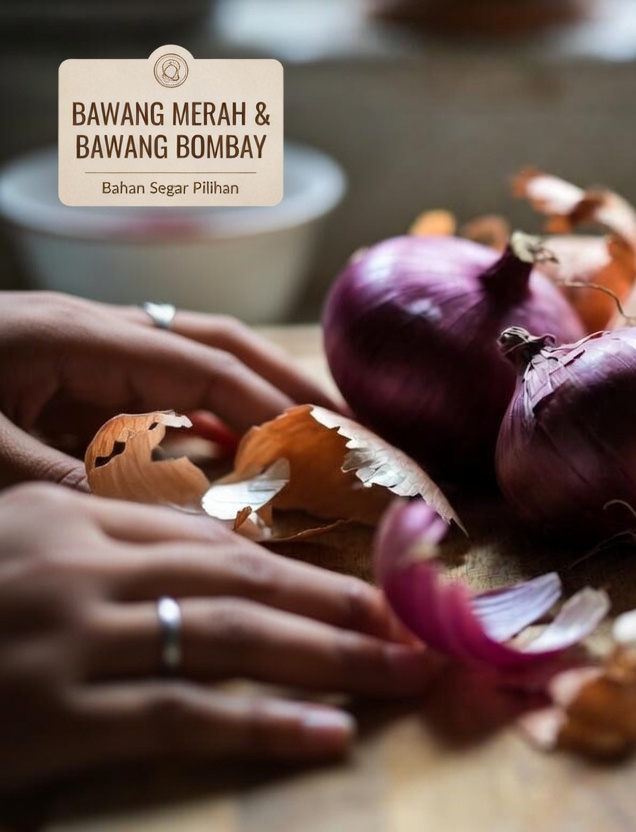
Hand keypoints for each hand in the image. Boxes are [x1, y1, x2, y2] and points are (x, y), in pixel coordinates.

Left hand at [0, 291, 337, 489]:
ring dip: (253, 396)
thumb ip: (74, 487)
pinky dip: (204, 418)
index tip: (324, 455)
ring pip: (194, 363)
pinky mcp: (63, 375)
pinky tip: (230, 451)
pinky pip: (156, 391)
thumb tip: (177, 524)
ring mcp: (80, 349)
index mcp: (74, 336)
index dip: (271, 410)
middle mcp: (91, 331)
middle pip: (219, 345)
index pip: (206, 368)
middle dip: (290, 385)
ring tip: (307, 439)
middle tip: (349, 430)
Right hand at [0, 483, 438, 793]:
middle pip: (243, 579)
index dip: (302, 558)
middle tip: (417, 622)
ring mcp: (68, 642)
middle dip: (341, 602)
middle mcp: (77, 567)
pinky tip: (329, 734)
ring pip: (232, 637)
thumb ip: (101, 549)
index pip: (214, 535)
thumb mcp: (15, 554)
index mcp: (67, 520)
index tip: (370, 578)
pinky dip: (266, 723)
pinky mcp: (56, 720)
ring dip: (330, 656)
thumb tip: (214, 566)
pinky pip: (186, 715)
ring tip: (402, 671)